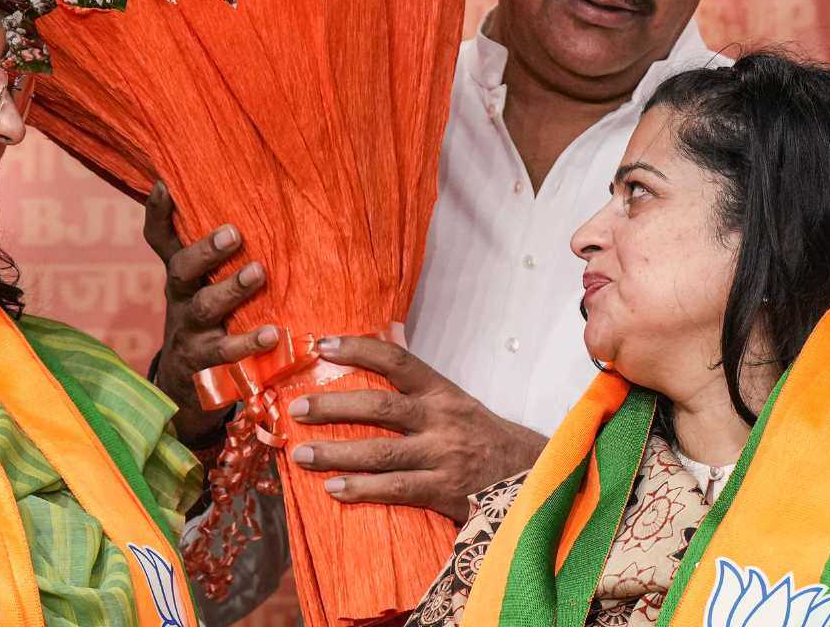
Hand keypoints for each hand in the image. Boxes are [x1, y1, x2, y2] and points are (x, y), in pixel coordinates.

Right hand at [144, 182, 279, 444]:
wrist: (187, 391)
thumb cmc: (211, 324)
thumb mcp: (206, 289)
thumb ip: (220, 258)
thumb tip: (258, 204)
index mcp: (182, 277)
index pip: (160, 239)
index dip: (157, 213)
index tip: (164, 184)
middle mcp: (180, 301)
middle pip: (182, 270)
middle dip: (206, 250)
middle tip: (234, 233)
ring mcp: (189, 334)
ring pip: (204, 309)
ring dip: (230, 290)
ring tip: (258, 273)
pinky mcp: (204, 368)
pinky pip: (225, 355)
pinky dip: (248, 344)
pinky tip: (273, 335)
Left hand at [286, 336, 546, 522]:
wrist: (533, 478)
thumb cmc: (483, 437)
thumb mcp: (457, 400)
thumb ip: (419, 379)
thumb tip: (387, 337)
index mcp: (443, 392)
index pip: (397, 362)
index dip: (358, 350)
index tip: (321, 345)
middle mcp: (442, 420)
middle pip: (380, 408)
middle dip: (334, 406)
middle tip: (296, 408)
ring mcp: (444, 457)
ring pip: (382, 453)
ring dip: (336, 452)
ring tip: (300, 453)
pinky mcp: (446, 491)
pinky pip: (397, 490)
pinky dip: (362, 489)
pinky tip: (333, 488)